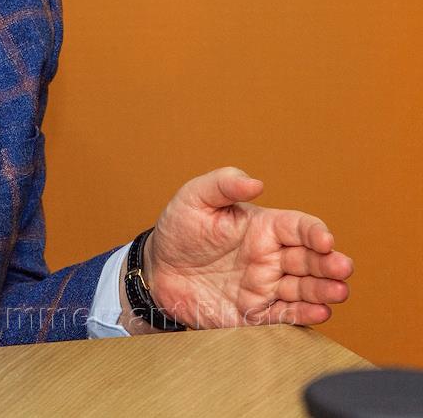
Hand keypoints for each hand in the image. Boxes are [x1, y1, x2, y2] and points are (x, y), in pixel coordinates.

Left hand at [142, 167, 353, 328]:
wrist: (156, 270)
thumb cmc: (178, 230)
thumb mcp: (194, 198)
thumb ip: (223, 185)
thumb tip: (255, 182)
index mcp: (262, 228)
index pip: (299, 227)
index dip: (315, 232)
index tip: (324, 239)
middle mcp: (270, 257)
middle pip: (311, 259)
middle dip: (330, 263)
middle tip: (342, 268)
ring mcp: (264, 286)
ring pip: (305, 288)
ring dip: (325, 290)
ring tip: (339, 291)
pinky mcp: (254, 312)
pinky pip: (284, 315)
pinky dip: (303, 315)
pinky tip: (319, 312)